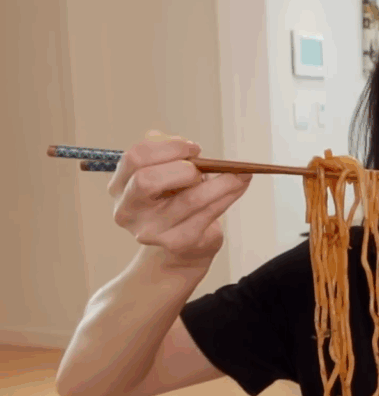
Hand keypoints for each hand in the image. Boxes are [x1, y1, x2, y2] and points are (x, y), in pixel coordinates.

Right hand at [108, 131, 251, 267]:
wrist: (182, 248)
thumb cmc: (174, 201)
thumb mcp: (166, 174)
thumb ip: (169, 155)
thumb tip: (189, 147)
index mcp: (121, 186)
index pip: (135, 157)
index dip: (167, 147)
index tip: (193, 147)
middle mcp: (128, 210)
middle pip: (147, 180)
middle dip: (182, 168)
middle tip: (202, 167)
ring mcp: (151, 230)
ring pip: (189, 199)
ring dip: (221, 181)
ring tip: (239, 173)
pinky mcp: (178, 243)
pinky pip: (208, 213)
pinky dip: (228, 195)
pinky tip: (240, 185)